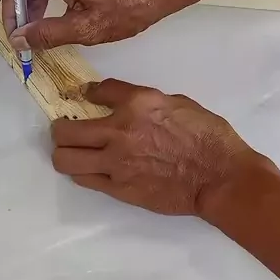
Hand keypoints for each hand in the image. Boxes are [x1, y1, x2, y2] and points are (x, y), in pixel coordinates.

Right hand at [1, 0, 187, 50]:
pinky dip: (54, 2)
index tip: (16, 41)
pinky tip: (63, 23)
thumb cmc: (131, 3)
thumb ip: (48, 34)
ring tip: (44, 38)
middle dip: (24, 16)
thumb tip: (19, 39)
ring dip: (39, 11)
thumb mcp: (87, 27)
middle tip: (28, 45)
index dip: (11, 17)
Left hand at [51, 78, 256, 216]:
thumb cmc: (207, 135)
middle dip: (61, 129)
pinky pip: (84, 178)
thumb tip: (124, 102)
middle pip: (65, 130)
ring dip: (64, 153)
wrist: (219, 176)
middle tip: (65, 130)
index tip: (84, 97)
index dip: (87, 93)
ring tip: (72, 152)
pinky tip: (90, 168)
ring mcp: (115, 162)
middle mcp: (118, 131)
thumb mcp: (177, 102)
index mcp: (137, 103)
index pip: (96, 91)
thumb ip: (144, 101)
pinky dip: (82, 171)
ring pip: (65, 158)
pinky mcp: (118, 188)